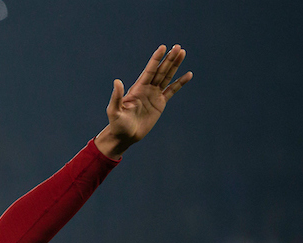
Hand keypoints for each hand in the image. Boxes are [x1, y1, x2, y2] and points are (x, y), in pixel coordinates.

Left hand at [95, 45, 191, 159]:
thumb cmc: (117, 124)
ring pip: (167, 77)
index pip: (149, 70)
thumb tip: (117, 81)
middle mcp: (147, 89)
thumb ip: (116, 96)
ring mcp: (154, 95)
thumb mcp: (114, 110)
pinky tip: (188, 75)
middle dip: (169, 59)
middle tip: (178, 47)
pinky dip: (180, 83)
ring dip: (175, 65)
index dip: (156, 59)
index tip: (163, 47)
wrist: (125, 136)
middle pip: (160, 70)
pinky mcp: (160, 104)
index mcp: (137, 88)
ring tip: (182, 53)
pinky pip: (172, 91)